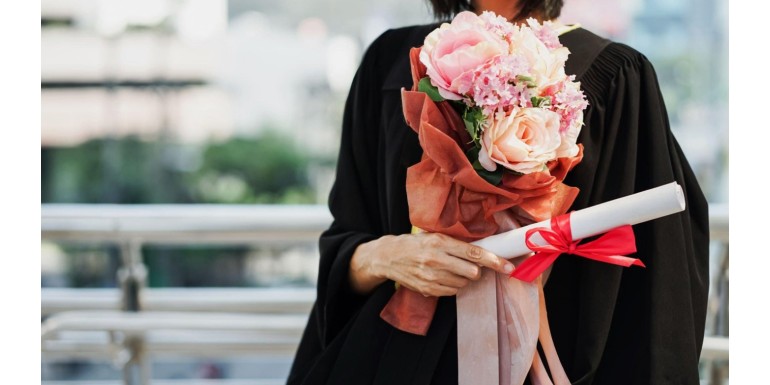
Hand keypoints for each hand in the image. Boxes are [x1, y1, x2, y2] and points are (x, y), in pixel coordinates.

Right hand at [349, 232, 514, 295]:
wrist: (388, 257)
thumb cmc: (414, 244)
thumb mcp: (434, 236)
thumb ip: (456, 243)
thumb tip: (483, 250)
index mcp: (440, 243)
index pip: (474, 254)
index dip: (494, 261)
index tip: (508, 266)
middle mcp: (436, 260)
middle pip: (472, 273)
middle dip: (476, 271)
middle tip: (470, 266)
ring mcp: (431, 277)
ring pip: (463, 283)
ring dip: (463, 278)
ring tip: (450, 269)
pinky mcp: (428, 289)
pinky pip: (452, 291)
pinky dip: (452, 285)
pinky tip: (442, 277)